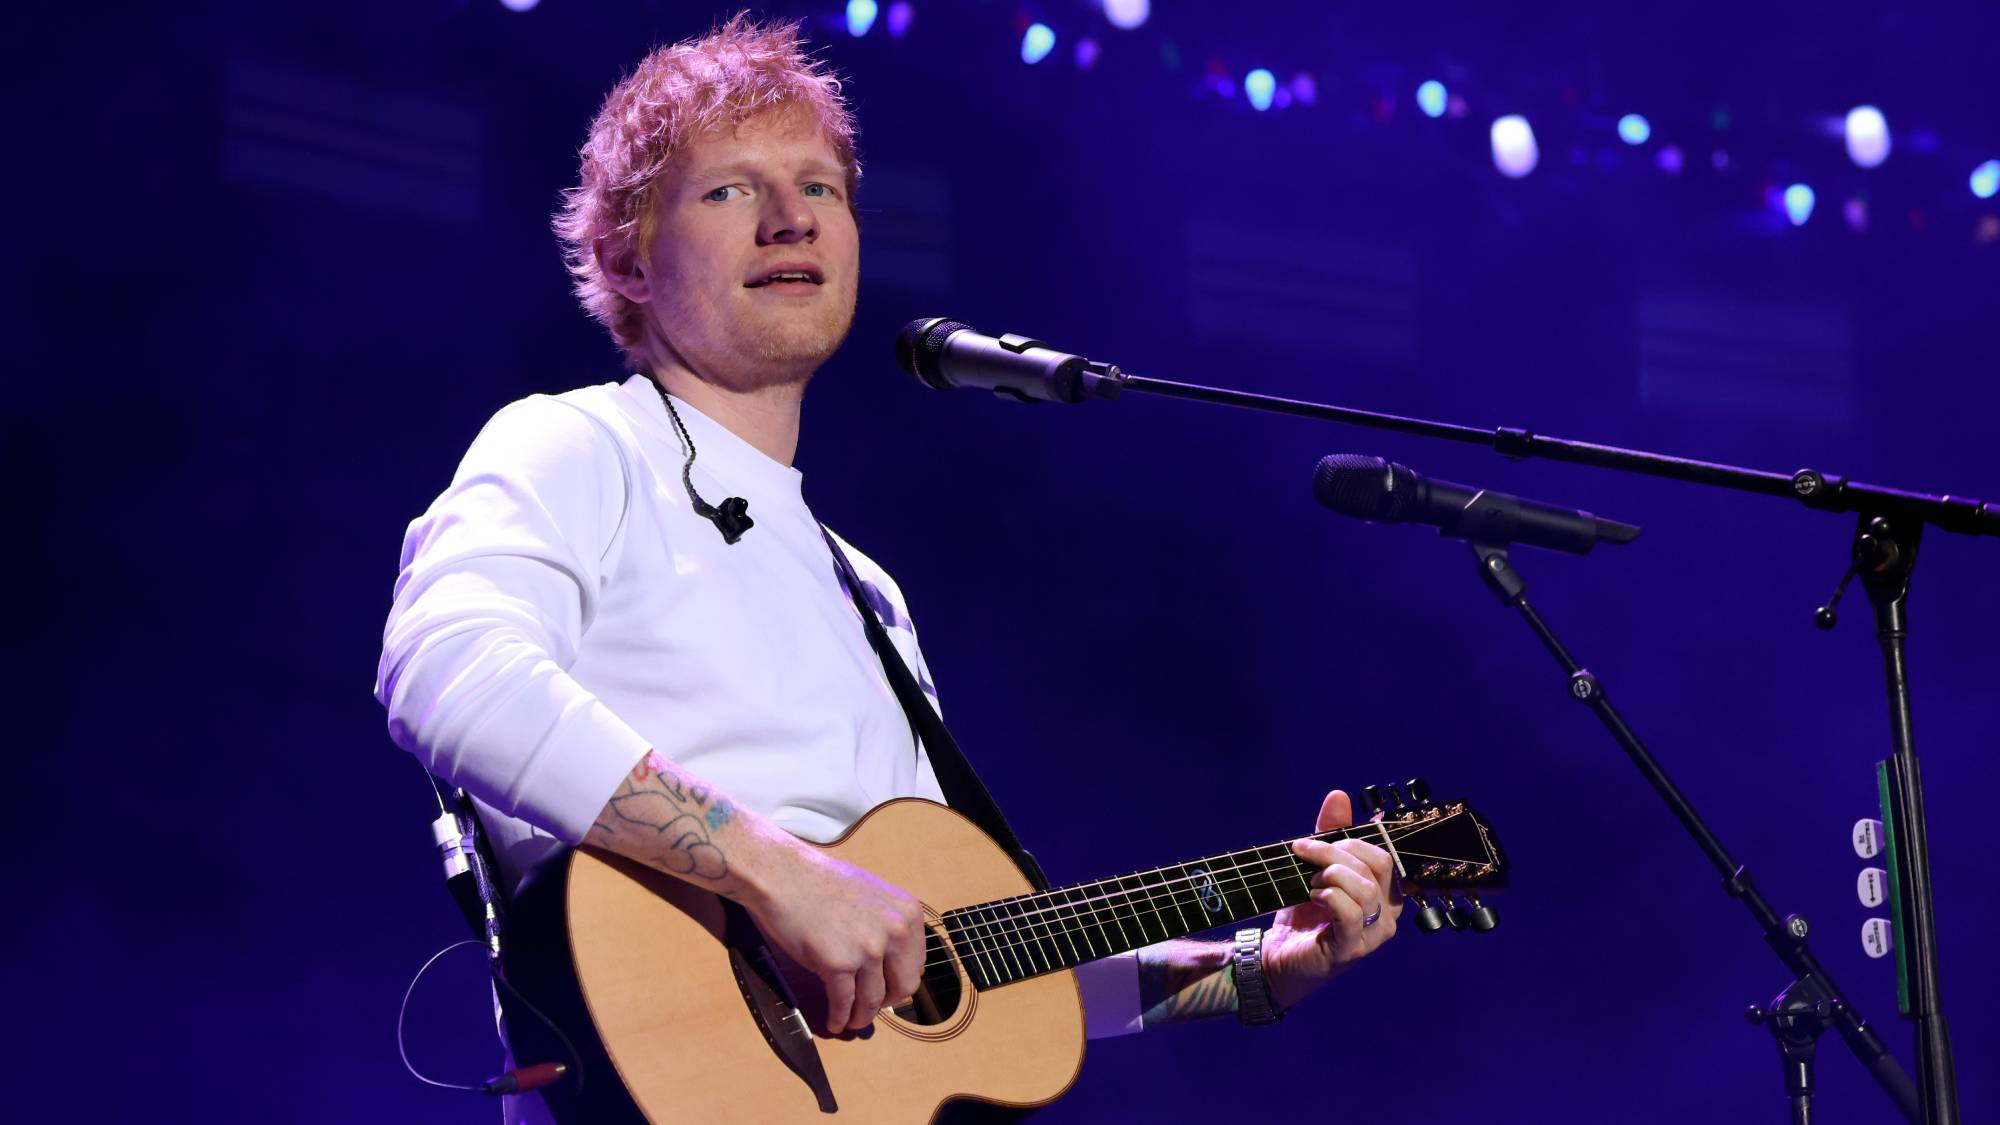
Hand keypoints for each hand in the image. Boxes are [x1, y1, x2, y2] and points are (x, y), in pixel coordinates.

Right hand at [741, 841, 927, 1033]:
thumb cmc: (822, 884)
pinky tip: (834, 1021)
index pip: (917, 965)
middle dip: (885, 1002)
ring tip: (851, 1021)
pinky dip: (839, 1018)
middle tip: (870, 1007)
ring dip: (860, 1017)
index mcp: (908, 914)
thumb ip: (889, 927)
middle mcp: (895, 932)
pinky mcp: (838, 964)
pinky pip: (844, 1003)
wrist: (784, 876)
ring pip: (872, 1001)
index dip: (899, 981)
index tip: (886, 988)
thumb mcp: (874, 897)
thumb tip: (894, 965)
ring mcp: (868, 949)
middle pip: (903, 987)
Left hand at [1263, 789, 1400, 1008]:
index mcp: (1385, 893)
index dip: (1352, 839)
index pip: (1383, 853)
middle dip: (1335, 851)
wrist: (1276, 956)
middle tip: (1304, 854)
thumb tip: (1339, 796)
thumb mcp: (1314, 869)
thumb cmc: (1301, 914)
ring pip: (1362, 886)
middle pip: (1375, 864)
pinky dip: (1328, 896)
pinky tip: (1313, 896)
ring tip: (1308, 883)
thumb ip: (1328, 835)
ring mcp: (1373, 934)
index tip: (1315, 839)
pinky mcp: (1351, 949)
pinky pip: (1349, 912)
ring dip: (1328, 875)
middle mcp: (1388, 914)